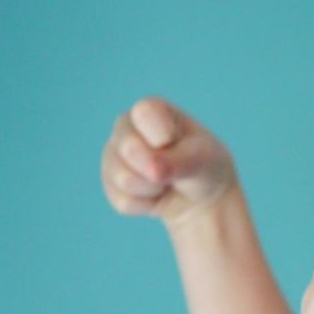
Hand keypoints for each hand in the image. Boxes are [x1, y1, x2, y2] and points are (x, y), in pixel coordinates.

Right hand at [100, 97, 236, 228]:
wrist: (200, 196)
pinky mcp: (110, 185)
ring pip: (125, 179)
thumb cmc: (203, 165)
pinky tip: (156, 194)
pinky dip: (148, 204)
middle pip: (130, 148)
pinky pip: (124, 201)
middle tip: (176, 168)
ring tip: (167, 180)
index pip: (145, 113)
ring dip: (155, 188)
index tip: (178, 141)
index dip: (164, 134)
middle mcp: (125, 127)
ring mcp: (113, 156)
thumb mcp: (201, 159)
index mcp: (149, 109)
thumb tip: (152, 170)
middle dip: (159, 166)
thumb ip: (177, 161)